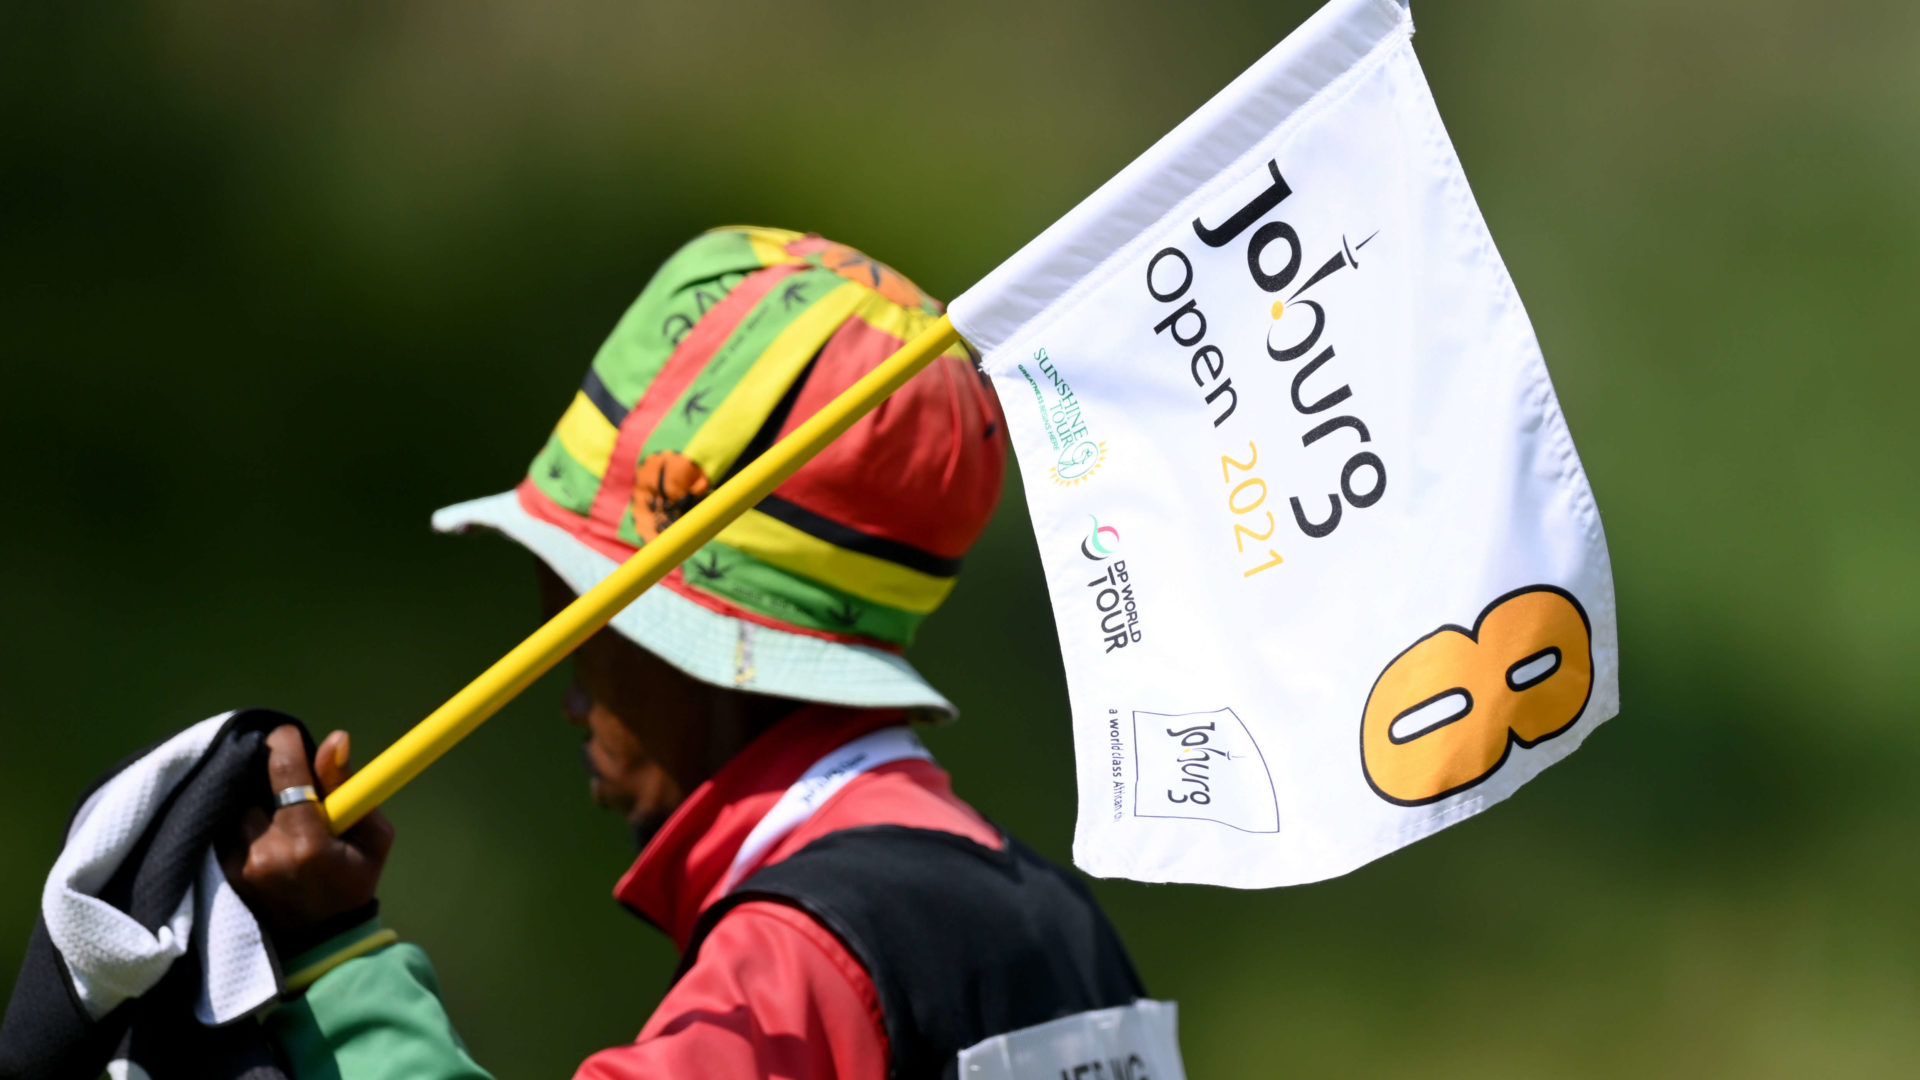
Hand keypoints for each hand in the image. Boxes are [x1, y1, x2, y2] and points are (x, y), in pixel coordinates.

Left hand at [221, 725, 393, 942]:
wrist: (319, 944)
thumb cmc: (354, 884)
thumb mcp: (372, 838)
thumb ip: (350, 787)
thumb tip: (336, 738)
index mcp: (308, 843)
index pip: (285, 773)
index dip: (284, 742)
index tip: (287, 733)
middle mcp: (266, 853)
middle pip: (254, 787)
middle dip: (269, 779)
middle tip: (287, 784)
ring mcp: (238, 866)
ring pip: (237, 808)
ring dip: (254, 804)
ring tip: (275, 818)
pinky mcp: (221, 875)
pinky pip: (225, 830)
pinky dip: (242, 826)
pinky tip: (260, 836)